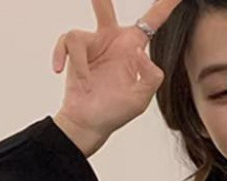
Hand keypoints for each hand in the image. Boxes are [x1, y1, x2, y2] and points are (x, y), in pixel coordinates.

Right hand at [51, 0, 181, 140]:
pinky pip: (68, 42)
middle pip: (105, 8)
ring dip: (80, 63)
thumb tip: (141, 52)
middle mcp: (112, 41)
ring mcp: (92, 44)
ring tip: (86, 84)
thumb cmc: (114, 112)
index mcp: (133, 48)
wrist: (88, 123)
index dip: (164, 6)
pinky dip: (67, 59)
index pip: (152, 21)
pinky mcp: (75, 50)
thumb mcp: (140, 98)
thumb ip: (151, 76)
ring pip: (78, 34)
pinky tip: (62, 71)